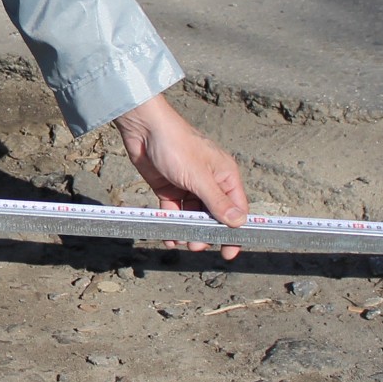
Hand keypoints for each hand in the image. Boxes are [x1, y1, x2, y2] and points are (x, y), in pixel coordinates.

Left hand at [114, 93, 247, 258]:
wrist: (144, 130)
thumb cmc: (176, 145)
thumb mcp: (199, 177)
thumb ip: (217, 202)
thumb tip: (238, 222)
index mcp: (225, 176)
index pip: (236, 209)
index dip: (234, 231)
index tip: (229, 252)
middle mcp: (209, 182)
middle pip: (213, 215)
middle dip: (206, 232)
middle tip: (196, 245)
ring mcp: (188, 185)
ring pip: (193, 215)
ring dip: (189, 230)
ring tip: (182, 241)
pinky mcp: (169, 188)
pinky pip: (174, 211)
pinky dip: (173, 223)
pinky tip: (169, 236)